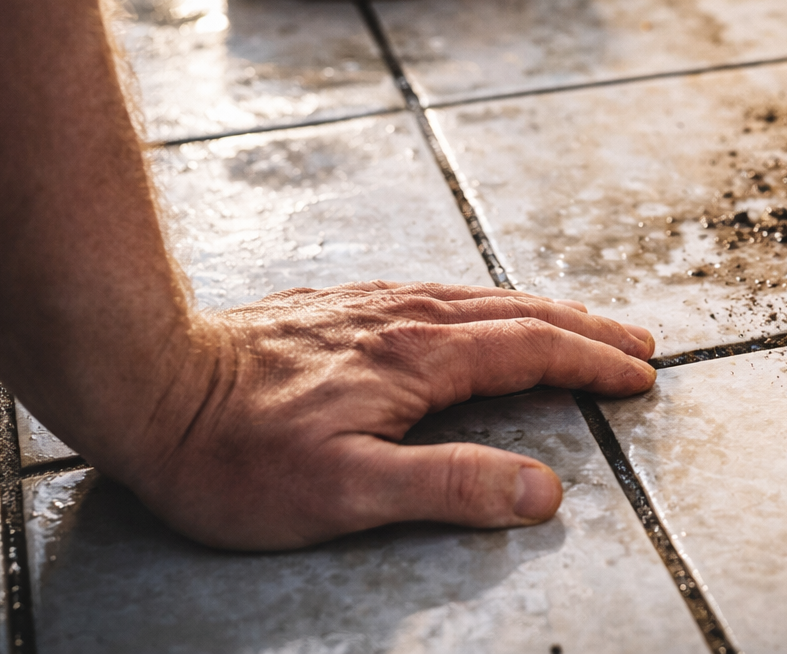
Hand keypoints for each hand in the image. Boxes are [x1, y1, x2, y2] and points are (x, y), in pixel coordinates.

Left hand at [108, 282, 655, 549]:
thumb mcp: (345, 492)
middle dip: (586, 330)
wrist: (146, 380)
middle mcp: (406, 318)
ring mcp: (372, 305)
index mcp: (421, 358)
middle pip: (520, 314)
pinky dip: (488, 303)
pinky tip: (478, 313)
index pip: (533, 352)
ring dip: (543, 312)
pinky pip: (439, 294)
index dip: (593, 365)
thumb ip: (450, 486)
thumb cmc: (236, 453)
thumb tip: (543, 490)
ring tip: (579, 324)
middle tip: (637, 344)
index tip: (640, 377)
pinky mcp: (339, 307)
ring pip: (481, 298)